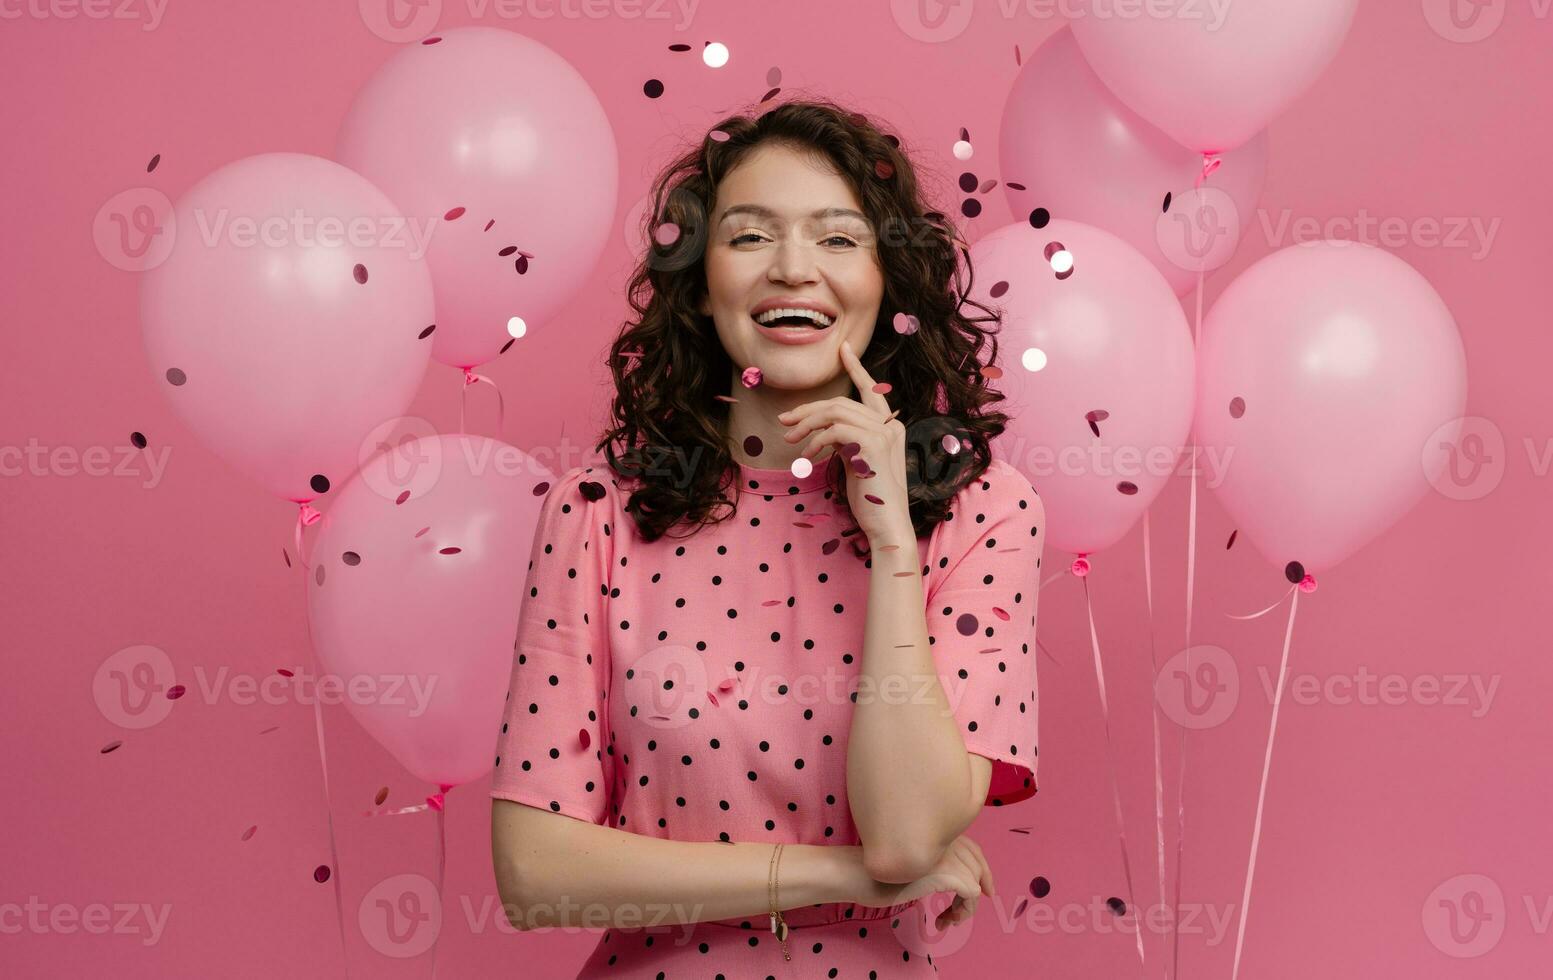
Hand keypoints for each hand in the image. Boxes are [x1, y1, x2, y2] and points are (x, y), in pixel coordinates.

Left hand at [777, 340, 910, 543]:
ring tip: (790, 438)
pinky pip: (835, 430)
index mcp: (890, 427)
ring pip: (836, 411)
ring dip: (807, 423)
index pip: (870, 390)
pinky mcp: (873, 445)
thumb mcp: (857, 462)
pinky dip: (815, 440)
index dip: (856, 367)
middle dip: (808, 408)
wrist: (887, 524)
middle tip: (784, 421)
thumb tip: (822, 430)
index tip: (843, 349)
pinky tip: (806, 455)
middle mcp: (890, 426)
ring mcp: (884, 434)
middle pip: (841, 402)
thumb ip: (847, 441)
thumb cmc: (870, 498)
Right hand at [850, 835, 995, 929]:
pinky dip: (962, 912)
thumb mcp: (911, 866)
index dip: (981, 869)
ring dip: (965, 908)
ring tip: (947, 920)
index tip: (984, 891)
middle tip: (962, 914)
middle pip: (977, 863)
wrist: (857, 873)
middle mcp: (944, 839)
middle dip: (979, 888)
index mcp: (936, 834)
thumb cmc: (875, 873)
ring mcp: (946, 854)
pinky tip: (942, 921)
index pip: (972, 848)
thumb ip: (933, 865)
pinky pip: (972, 894)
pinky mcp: (946, 872)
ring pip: (975, 882)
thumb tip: (957, 882)